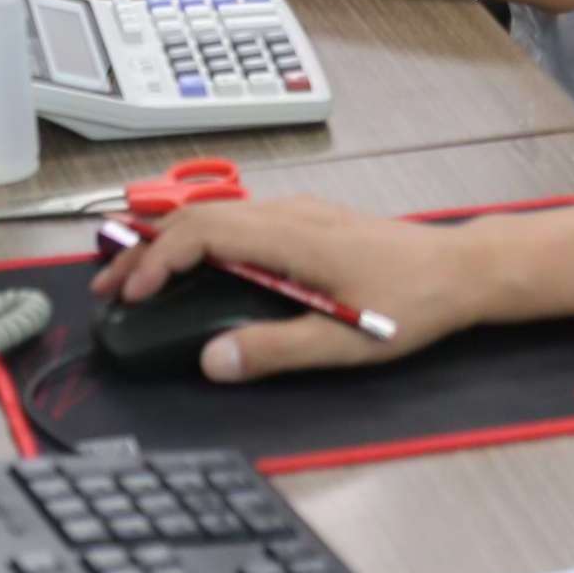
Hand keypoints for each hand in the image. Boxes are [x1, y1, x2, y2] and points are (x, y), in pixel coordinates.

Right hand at [113, 193, 489, 385]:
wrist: (464, 269)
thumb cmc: (414, 303)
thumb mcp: (345, 340)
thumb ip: (276, 350)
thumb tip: (213, 360)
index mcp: (291, 238)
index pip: (202, 233)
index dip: (157, 262)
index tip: (130, 295)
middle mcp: (290, 214)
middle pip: (199, 217)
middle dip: (147, 250)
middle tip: (110, 287)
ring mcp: (301, 212)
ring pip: (217, 213)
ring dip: (172, 242)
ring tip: (140, 276)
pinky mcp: (310, 220)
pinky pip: (239, 217)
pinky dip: (201, 237)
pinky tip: (197, 263)